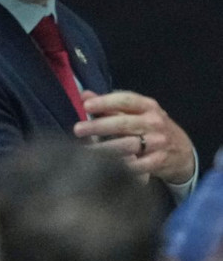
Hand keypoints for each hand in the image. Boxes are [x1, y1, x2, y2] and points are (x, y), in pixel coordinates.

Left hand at [73, 89, 195, 184]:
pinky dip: (122, 165)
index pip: (125, 100)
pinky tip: (106, 165)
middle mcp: (154, 122)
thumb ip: (110, 104)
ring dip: (105, 148)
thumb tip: (84, 95)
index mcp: (148, 105)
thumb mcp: (136, 111)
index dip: (105, 102)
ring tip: (86, 150)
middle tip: (78, 129)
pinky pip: (138, 165)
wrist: (182, 150)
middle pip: (124, 123)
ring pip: (129, 145)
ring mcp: (158, 142)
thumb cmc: (151, 127)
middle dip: (99, 126)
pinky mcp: (159, 161)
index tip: (86, 105)